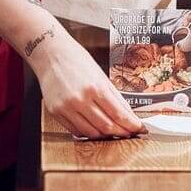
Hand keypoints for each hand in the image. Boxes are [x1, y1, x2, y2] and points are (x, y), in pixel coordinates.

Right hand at [29, 29, 146, 138]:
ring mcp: (66, 107)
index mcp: (95, 87)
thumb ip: (115, 97)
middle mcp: (80, 99)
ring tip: (114, 132)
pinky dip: (88, 133)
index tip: (140, 129)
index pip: (118, 114)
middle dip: (122, 133)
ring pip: (91, 133)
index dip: (132, 125)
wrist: (51, 54)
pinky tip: (95, 128)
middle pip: (106, 127)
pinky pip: (76, 131)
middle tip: (129, 133)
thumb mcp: (101, 76)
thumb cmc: (77, 61)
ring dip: (105, 136)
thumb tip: (129, 115)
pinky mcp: (56, 112)